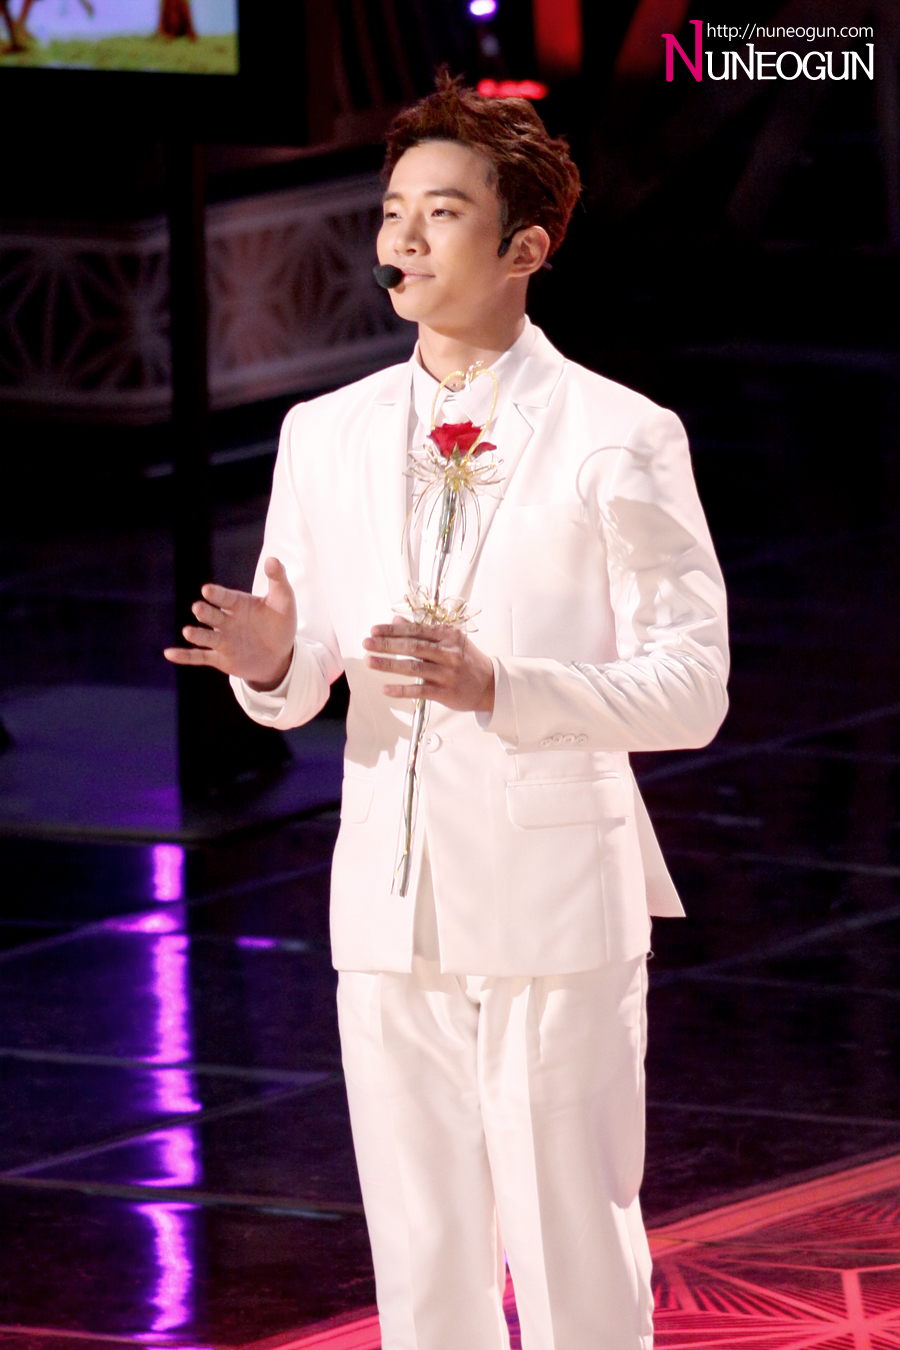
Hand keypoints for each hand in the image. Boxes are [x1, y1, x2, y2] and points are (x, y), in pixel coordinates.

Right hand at [163, 557, 296, 689]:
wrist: (280, 656)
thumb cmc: (280, 624)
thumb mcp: (284, 601)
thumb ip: (278, 580)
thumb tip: (272, 559)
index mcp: (237, 604)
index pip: (225, 597)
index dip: (217, 594)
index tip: (208, 590)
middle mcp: (225, 620)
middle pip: (212, 615)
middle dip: (205, 612)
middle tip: (198, 608)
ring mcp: (222, 640)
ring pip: (205, 636)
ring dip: (196, 634)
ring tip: (188, 631)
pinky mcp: (220, 659)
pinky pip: (200, 657)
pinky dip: (185, 656)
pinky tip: (169, 654)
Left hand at [363, 619, 494, 713]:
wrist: (491, 685)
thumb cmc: (467, 660)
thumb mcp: (449, 641)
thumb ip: (423, 632)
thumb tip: (396, 622)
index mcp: (448, 636)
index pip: (416, 630)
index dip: (393, 630)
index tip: (374, 630)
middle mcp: (448, 653)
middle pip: (412, 647)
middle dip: (386, 644)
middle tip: (367, 643)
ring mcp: (447, 673)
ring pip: (413, 667)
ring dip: (389, 664)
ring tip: (370, 662)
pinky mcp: (445, 692)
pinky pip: (419, 691)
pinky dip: (401, 690)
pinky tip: (385, 688)